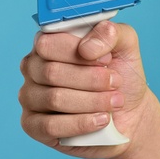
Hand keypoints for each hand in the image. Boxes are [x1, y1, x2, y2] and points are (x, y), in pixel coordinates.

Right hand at [17, 21, 156, 158]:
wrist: (130, 113)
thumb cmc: (120, 76)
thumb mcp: (125, 46)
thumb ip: (110, 33)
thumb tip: (86, 47)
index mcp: (48, 44)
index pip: (48, 43)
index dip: (79, 51)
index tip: (107, 58)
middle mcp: (33, 68)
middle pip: (51, 72)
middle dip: (91, 79)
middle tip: (115, 82)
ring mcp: (30, 97)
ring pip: (54, 98)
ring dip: (92, 101)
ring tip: (115, 101)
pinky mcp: (33, 126)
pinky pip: (50, 126)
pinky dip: (81, 123)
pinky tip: (101, 120)